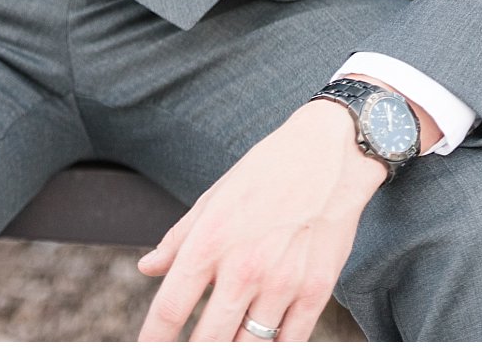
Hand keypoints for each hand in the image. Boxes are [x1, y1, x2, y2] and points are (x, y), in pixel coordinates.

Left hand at [136, 92, 425, 341]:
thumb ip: (178, 239)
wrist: (333, 151)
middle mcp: (245, 267)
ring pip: (248, 347)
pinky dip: (275, 347)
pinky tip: (265, 340)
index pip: (168, 312)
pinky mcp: (317, 289)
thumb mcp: (215, 197)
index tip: (149, 346)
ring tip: (230, 338)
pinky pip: (290, 341)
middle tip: (194, 347)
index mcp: (210, 242)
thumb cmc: (269, 171)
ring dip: (234, 347)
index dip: (152, 340)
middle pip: (206, 343)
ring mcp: (283, 282)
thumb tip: (148, 268)